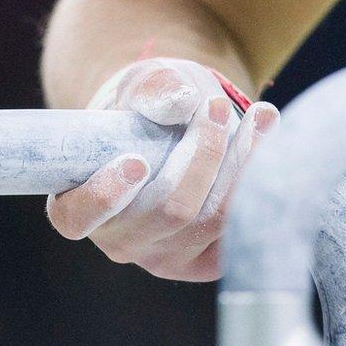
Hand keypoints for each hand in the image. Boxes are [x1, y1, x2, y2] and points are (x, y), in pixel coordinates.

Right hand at [45, 57, 278, 280]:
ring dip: (241, 163)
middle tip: (215, 105)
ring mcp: (164, 257)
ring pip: (212, 220)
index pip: (78, 217)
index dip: (107, 195)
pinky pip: (238, 231)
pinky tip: (267, 141)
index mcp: (79, 205)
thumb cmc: (145, 107)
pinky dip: (259, 185)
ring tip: (259, 114)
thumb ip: (155, 89)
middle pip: (170, 210)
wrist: (174, 129)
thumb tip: (183, 103)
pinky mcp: (205, 261)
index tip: (136, 161)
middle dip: (203, 153)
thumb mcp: (142, 84)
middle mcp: (120, 241)